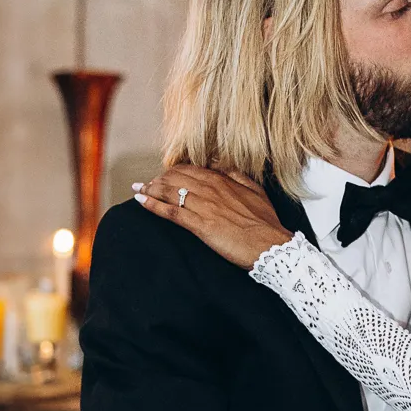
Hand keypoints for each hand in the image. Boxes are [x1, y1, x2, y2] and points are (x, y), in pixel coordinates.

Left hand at [135, 167, 289, 268]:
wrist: (271, 246)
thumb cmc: (266, 223)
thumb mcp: (255, 191)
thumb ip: (236, 175)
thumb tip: (220, 164)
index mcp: (222, 180)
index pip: (189, 169)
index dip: (173, 171)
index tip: (164, 175)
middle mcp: (210, 189)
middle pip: (175, 178)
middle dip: (157, 179)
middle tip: (146, 184)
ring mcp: (204, 207)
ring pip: (169, 192)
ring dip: (150, 189)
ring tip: (139, 190)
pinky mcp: (200, 225)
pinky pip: (171, 211)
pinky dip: (153, 205)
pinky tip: (141, 201)